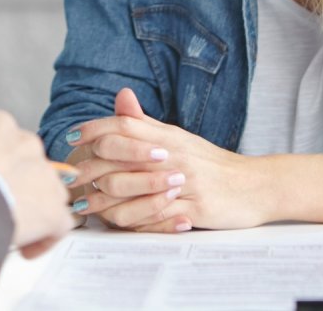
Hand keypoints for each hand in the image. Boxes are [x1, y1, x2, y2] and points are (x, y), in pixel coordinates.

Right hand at [0, 110, 75, 257]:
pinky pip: (58, 224)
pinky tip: (24, 250)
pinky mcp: (53, 207)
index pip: (2, 140)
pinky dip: (44, 239)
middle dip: (15, 186)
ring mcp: (44, 175)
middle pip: (27, 165)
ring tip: (8, 230)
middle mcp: (25, 143)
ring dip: (32, 210)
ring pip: (47, 192)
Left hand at [70, 88, 277, 231]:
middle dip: (87, 171)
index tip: (69, 138)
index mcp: (167, 136)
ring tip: (84, 209)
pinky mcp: (192, 210)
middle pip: (118, 158)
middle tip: (67, 181)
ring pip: (129, 191)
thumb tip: (121, 96)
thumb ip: (145, 123)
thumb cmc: (211, 163)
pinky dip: (130, 223)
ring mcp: (182, 183)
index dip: (92, 129)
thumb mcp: (178, 138)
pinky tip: (116, 224)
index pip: (123, 125)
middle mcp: (172, 156)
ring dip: (101, 203)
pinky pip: (152, 218)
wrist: (255, 185)